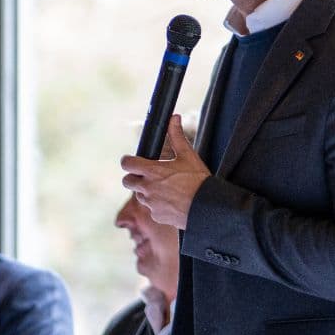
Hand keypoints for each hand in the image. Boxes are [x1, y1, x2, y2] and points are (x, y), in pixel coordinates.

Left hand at [121, 114, 209, 229]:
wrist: (208, 207)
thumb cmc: (198, 180)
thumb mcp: (188, 155)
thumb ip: (176, 136)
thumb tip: (174, 118)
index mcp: (152, 171)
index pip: (126, 164)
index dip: (128, 161)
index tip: (133, 161)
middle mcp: (147, 188)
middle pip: (126, 182)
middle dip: (133, 178)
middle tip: (146, 175)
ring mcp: (151, 203)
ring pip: (139, 196)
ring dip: (146, 192)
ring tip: (163, 188)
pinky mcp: (156, 216)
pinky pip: (151, 209)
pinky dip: (157, 206)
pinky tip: (171, 202)